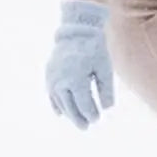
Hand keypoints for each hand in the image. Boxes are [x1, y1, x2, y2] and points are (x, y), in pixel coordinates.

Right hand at [45, 0, 113, 128]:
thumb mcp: (104, 67)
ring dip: (68, 112)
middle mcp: (61, 81)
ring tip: (78, 121)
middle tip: (87, 127)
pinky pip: (51, 94)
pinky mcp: (48, 73)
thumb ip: (106, 88)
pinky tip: (61, 113)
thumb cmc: (94, 48)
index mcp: (76, 79)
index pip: (84, 103)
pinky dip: (56, 103)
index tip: (98, 119)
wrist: (77, 29)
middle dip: (79, 117)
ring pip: (60, 101)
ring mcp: (52, 77)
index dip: (91, 113)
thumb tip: (108, 108)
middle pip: (70, 106)